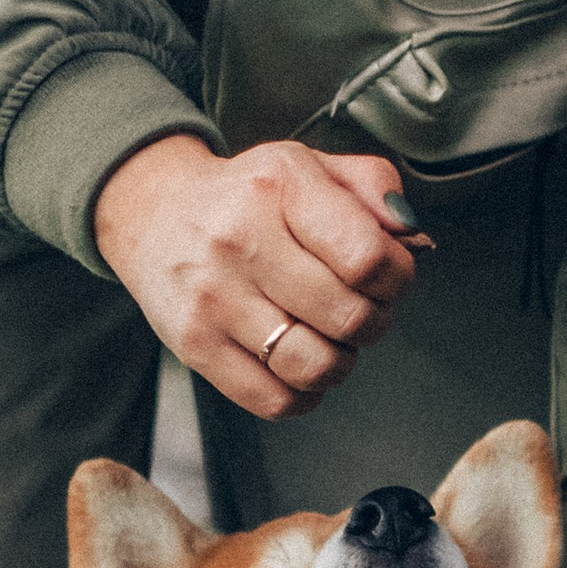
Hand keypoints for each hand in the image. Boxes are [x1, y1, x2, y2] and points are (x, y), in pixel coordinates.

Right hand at [93, 134, 423, 419]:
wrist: (156, 215)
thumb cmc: (247, 197)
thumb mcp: (310, 167)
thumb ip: (372, 189)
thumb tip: (410, 235)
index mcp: (280, 185)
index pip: (366, 257)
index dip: (396, 278)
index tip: (389, 277)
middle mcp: (242, 240)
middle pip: (348, 318)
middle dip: (373, 322)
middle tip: (361, 310)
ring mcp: (215, 299)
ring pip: (315, 366)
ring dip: (340, 363)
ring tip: (330, 338)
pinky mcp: (197, 346)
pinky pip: (276, 400)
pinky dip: (303, 393)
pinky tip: (298, 363)